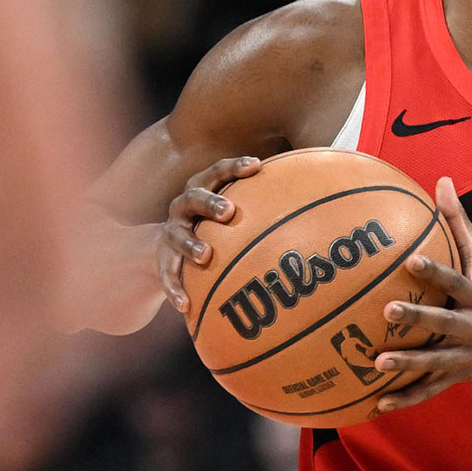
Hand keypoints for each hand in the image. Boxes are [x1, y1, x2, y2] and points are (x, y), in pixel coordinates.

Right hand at [157, 155, 262, 310]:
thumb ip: (260, 202)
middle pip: (194, 198)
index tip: (256, 166)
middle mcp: (183, 207)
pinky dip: (175, 290)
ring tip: (206, 255)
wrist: (161, 247)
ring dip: (191, 245)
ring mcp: (171, 233)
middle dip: (211, 203)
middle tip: (229, 211)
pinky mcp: (163, 261)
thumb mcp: (227, 208)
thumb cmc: (210, 224)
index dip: (234, 167)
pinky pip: (167, 276)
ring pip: (178, 236)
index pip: (217, 172)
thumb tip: (310, 198)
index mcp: (201, 189)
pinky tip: (186, 305)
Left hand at [372, 176, 471, 411]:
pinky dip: (405, 399)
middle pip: (445, 323)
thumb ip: (459, 222)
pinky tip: (377, 404)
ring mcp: (464, 357)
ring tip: (375, 363)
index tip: (410, 260)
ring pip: (435, 362)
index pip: (456, 281)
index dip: (436, 272)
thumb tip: (441, 181)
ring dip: (407, 365)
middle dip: (418, 318)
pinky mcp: (454, 379)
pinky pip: (428, 391)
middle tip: (387, 309)